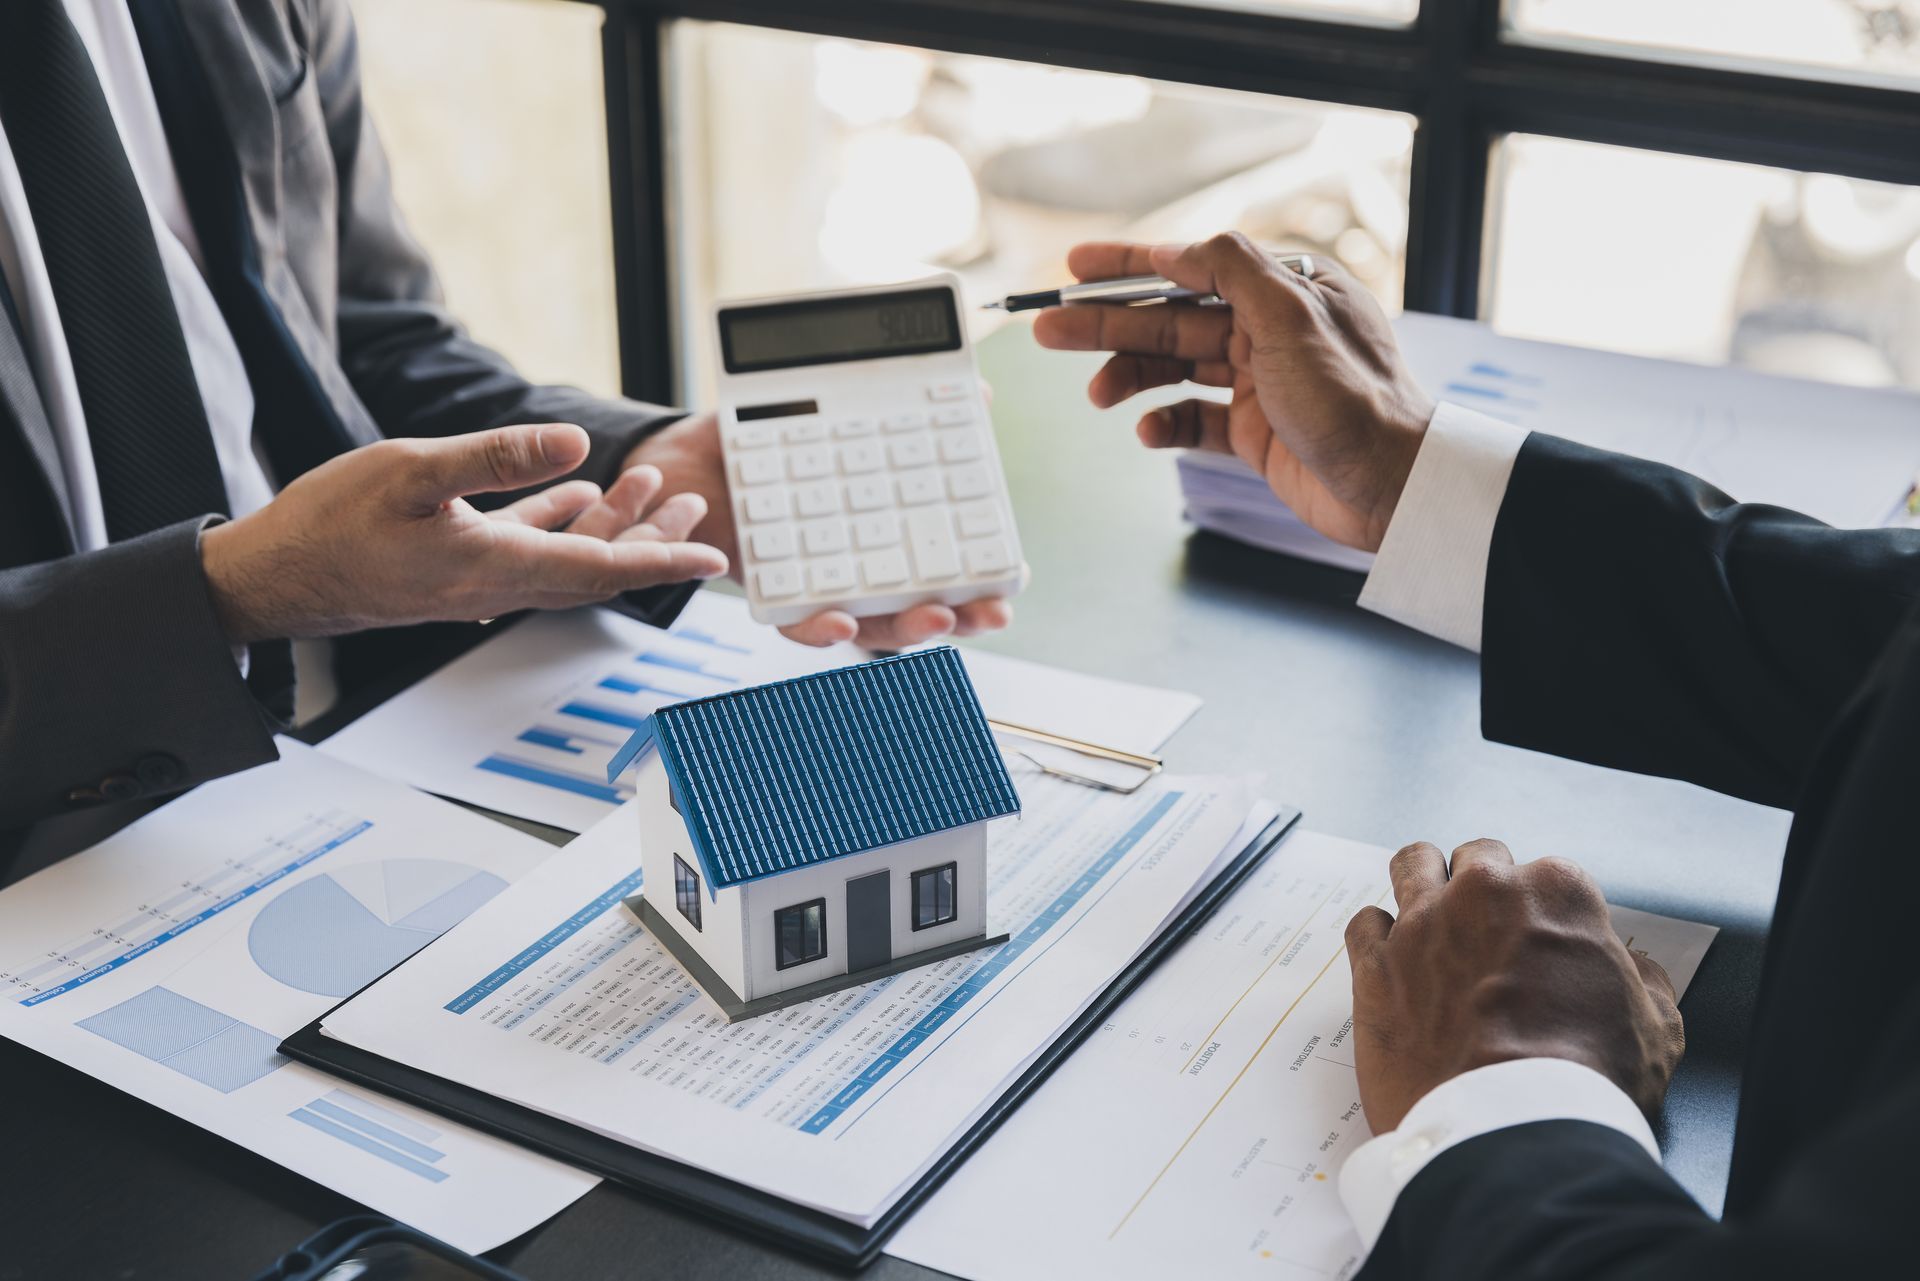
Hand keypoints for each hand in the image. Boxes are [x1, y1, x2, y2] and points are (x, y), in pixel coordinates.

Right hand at [202, 423, 727, 642]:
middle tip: (699, 510)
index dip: (664, 560)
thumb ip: (498, 459)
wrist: (273, 579)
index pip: (604, 568)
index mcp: (498, 564)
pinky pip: (526, 548)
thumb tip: (577, 444)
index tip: (713, 558)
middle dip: (654, 538)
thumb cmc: (329, 526)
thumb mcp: (413, 472)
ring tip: (655, 492)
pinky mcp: (454, 567)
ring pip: (567, 556)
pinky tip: (573, 494)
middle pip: (599, 565)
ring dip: (612, 524)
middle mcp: (498, 582)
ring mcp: (477, 579)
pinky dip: (558, 522)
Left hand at [626, 413, 1015, 647]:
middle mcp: (852, 567)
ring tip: (933, 618)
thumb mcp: (835, 411)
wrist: (680, 460)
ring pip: (866, 623)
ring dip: (903, 629)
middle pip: (916, 605)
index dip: (978, 579)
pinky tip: (838, 618)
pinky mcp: (766, 591)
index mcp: (880, 533)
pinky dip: (818, 627)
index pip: (940, 564)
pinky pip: (794, 623)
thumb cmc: (761, 441)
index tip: (1011, 580)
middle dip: (959, 616)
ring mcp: (812, 583)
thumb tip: (980, 393)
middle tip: (991, 615)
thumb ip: (901, 406)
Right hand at [1032, 234, 1433, 551]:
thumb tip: (1172, 250)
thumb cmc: (1355, 398)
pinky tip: (1146, 431)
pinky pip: (1195, 421)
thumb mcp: (1293, 317)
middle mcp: (1270, 330)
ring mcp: (1260, 383)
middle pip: (1171, 318)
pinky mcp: (1256, 433)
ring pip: (1176, 369)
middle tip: (1049, 329)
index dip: (1128, 267)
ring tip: (1095, 395)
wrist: (1394, 487)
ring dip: (1130, 376)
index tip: (1074, 267)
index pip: (1192, 267)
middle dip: (1109, 324)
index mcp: (1285, 289)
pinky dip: (1166, 423)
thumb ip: (1230, 271)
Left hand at [1344, 838, 1684, 1132]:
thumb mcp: (1655, 1028)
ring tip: (1434, 920)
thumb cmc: (1588, 1081)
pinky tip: (1394, 963)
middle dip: (1485, 890)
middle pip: (1478, 860)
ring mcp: (1421, 924)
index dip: (1547, 914)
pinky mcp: (1374, 965)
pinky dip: (1377, 938)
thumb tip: (1634, 972)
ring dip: (1425, 884)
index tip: (1545, 944)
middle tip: (1491, 933)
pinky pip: (1364, 923)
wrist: (1514, 1131)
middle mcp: (1482, 892)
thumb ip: (1642, 982)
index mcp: (1554, 892)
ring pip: (1412, 865)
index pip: (1548, 875)